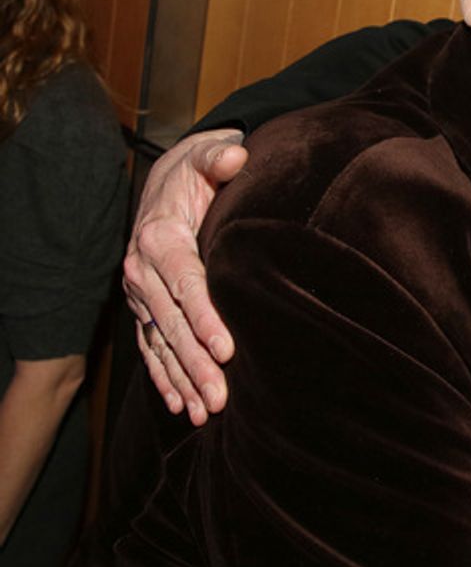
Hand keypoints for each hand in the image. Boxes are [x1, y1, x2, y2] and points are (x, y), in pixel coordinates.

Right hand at [123, 129, 246, 424]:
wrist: (164, 184)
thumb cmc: (196, 173)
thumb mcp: (204, 158)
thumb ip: (219, 157)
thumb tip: (235, 155)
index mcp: (159, 239)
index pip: (186, 284)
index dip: (206, 317)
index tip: (227, 347)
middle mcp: (142, 272)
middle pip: (173, 324)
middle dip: (197, 363)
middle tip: (222, 396)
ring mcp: (139, 295)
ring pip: (162, 344)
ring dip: (184, 379)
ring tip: (207, 412)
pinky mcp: (143, 309)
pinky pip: (151, 348)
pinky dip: (165, 378)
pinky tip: (181, 405)